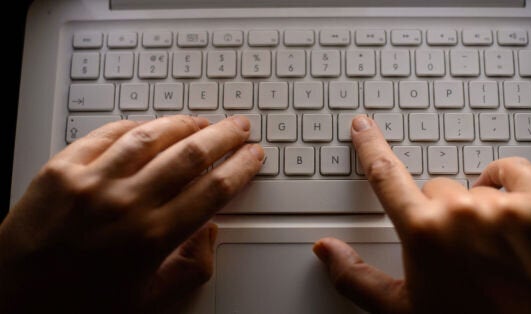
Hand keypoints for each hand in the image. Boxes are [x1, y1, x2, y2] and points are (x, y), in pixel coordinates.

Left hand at [0, 115, 263, 311]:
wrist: (12, 300)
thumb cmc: (78, 304)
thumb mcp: (148, 300)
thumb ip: (191, 267)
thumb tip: (211, 233)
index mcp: (153, 238)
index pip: (214, 189)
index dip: (241, 167)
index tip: (252, 156)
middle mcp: (126, 204)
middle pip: (191, 154)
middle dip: (224, 136)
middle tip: (238, 127)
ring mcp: (92, 182)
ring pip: (152, 136)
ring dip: (184, 124)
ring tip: (200, 122)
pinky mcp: (61, 168)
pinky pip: (107, 134)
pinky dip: (134, 126)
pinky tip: (148, 126)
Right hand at [313, 116, 530, 312]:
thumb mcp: (400, 309)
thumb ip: (355, 276)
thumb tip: (326, 250)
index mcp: (423, 232)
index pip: (385, 174)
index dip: (371, 146)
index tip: (365, 127)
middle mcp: (461, 212)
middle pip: (433, 189)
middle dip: (435, 214)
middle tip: (450, 251)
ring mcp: (503, 207)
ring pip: (471, 187)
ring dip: (471, 209)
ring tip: (482, 249)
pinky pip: (512, 170)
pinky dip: (504, 181)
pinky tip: (502, 206)